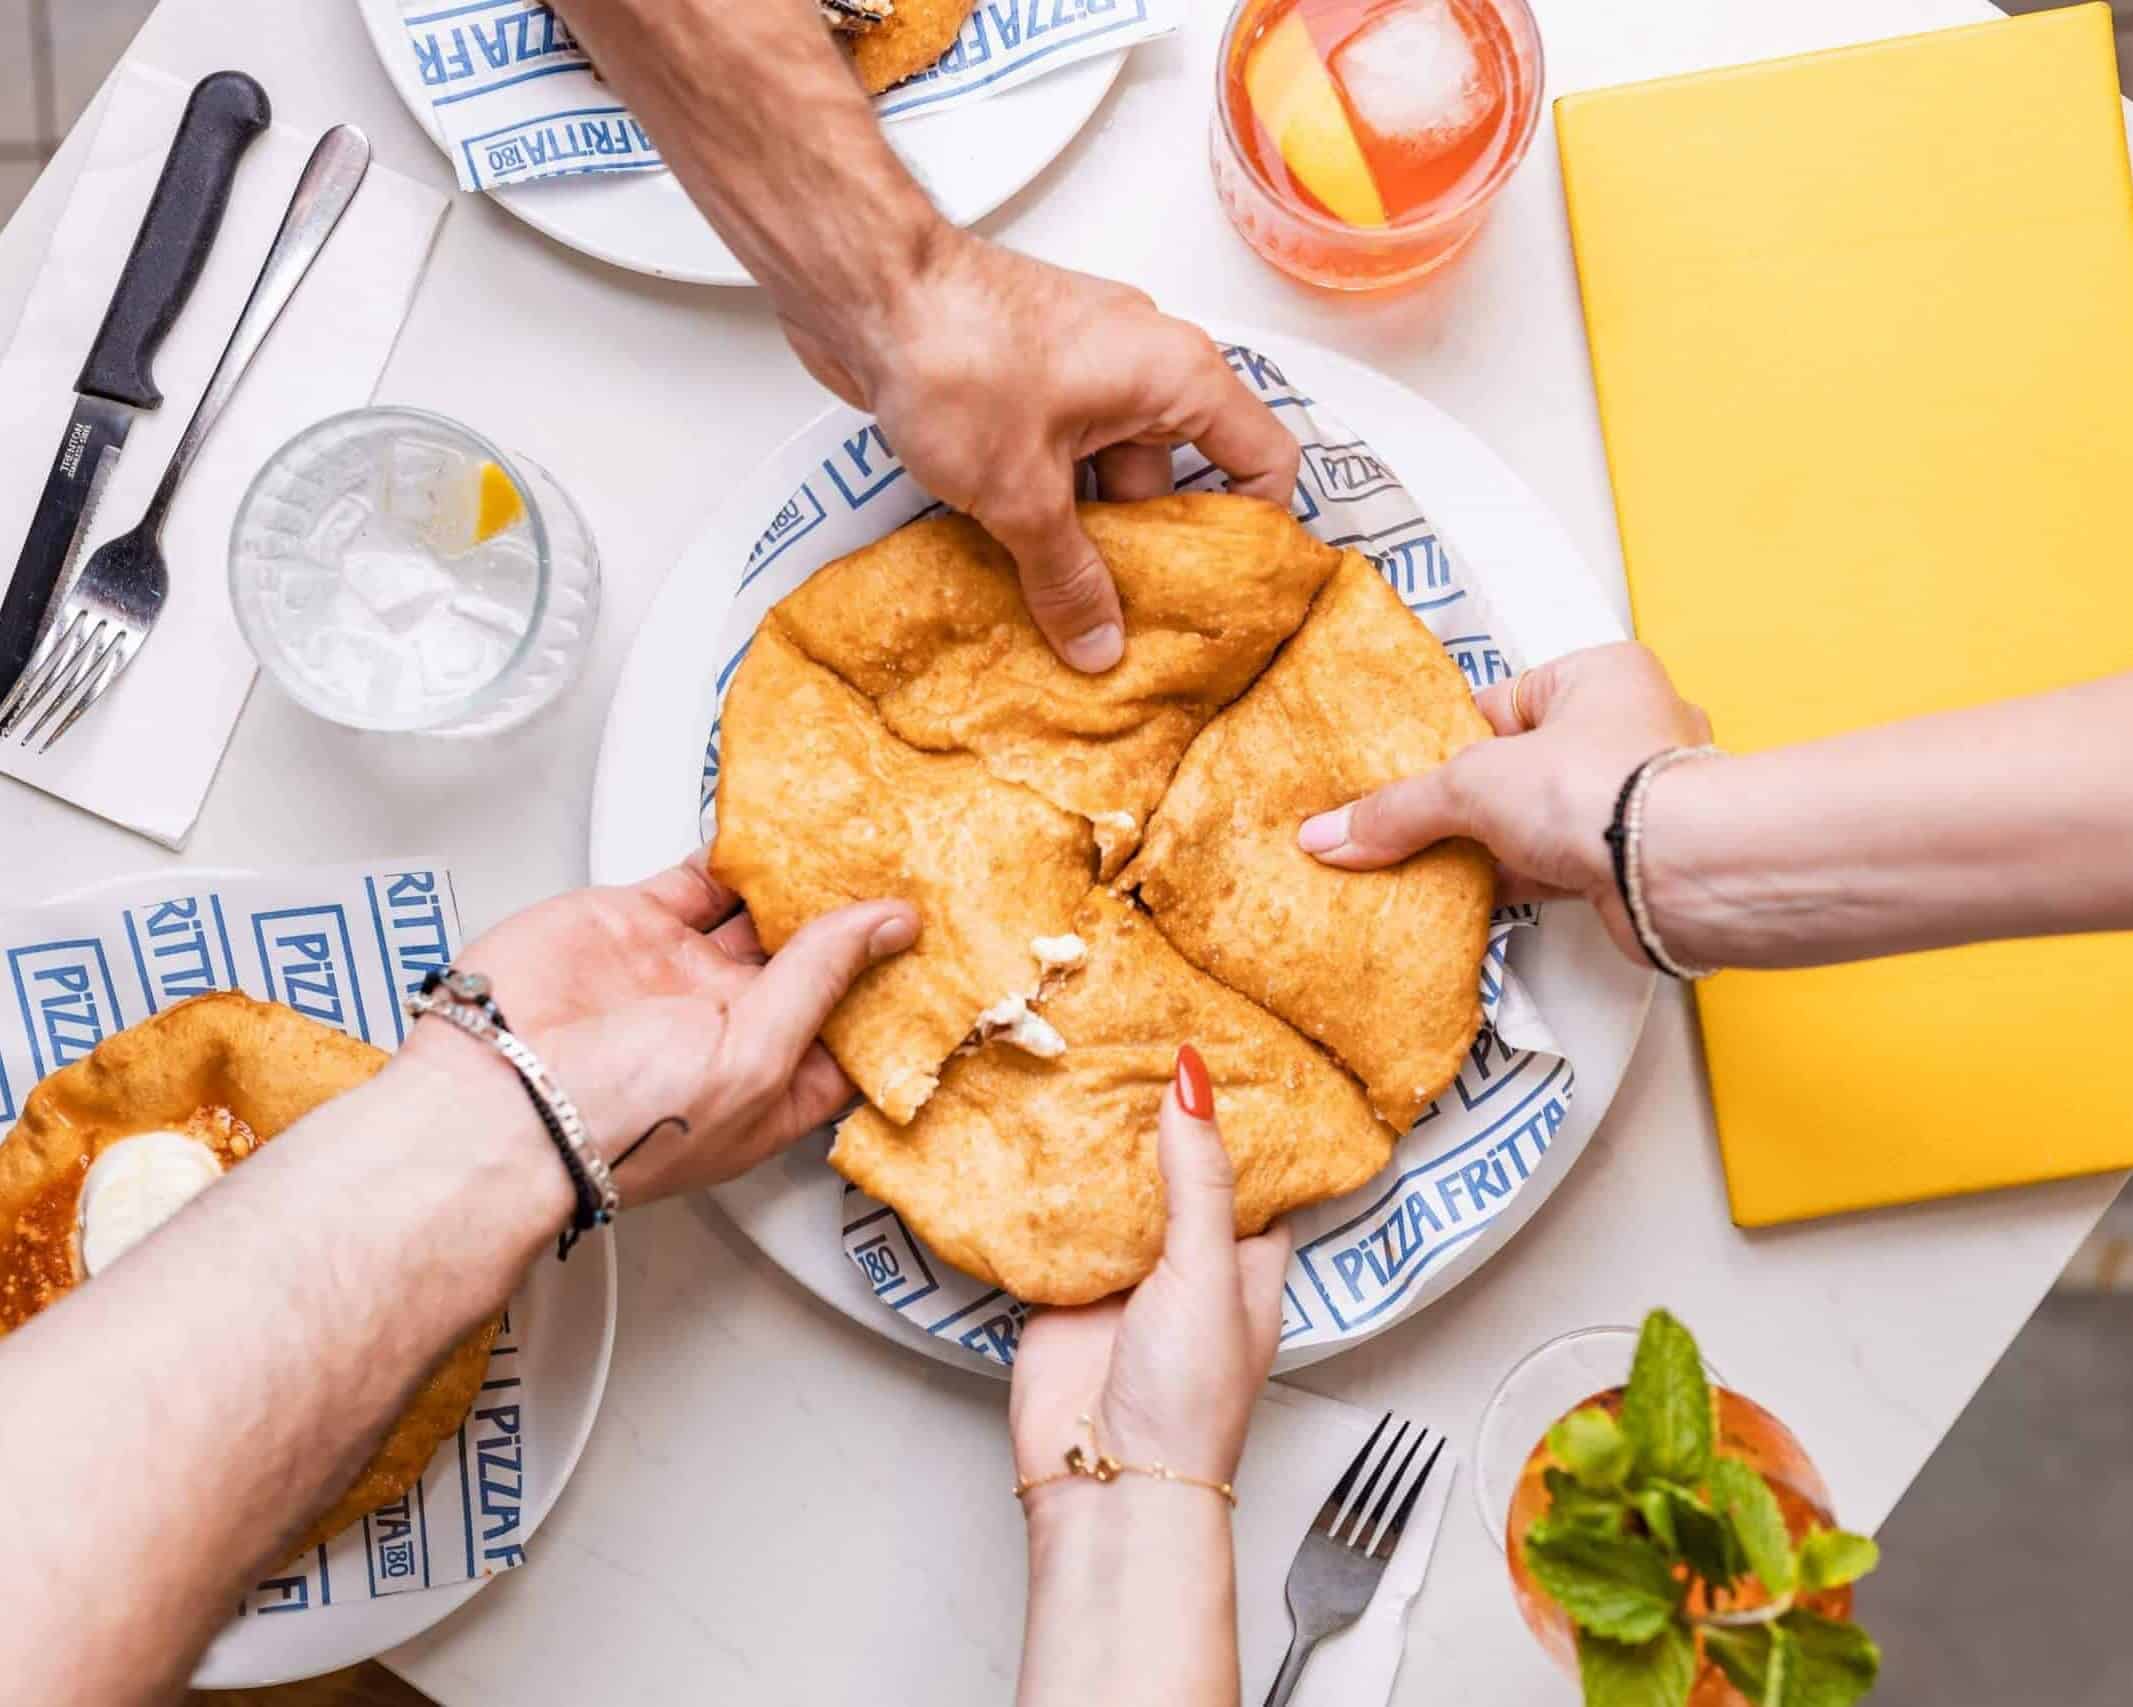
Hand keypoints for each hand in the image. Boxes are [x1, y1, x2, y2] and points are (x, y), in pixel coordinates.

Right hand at [399, 857, 916, 1203]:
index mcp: (772, 1085)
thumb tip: (888, 925)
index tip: (948, 943)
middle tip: (917, 868)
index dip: (896, 990)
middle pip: (816, 964)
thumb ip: (819, 980)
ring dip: (806, 876)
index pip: (853, 1032)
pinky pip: (702, 876)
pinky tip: (778, 823)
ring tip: (862, 835)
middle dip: (859, 921)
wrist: (493, 1098)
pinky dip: (738, 848)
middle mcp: (730, 1030)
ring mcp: (682, 974)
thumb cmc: (617, 1121)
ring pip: (764, 911)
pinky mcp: (638, 923)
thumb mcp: (753, 1059)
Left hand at [781, 230, 1301, 672]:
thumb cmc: (956, 353)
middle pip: (1174, 480)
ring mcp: (1082, 370)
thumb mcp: (1023, 495)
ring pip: (1106, 474)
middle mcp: (1141, 365)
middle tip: (1127, 624)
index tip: (1231, 589)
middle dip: (1149, 554)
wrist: (862, 287)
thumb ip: (1067, 577)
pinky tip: (1017, 563)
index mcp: (1176, 376)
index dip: (1257, 528)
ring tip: (1063, 608)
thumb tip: (1099, 643)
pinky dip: (1045, 506)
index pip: (1264, 457)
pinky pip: (1060, 457)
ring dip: (1084, 536)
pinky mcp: (1028, 380)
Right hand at [1010, 1045, 1291, 1495]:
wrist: (1107, 1483)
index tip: (1223, 1049)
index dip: (1239, 1117)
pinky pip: (1052, 1224)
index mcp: (1246, 1262)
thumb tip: (1193, 1084)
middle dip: (1156, 1119)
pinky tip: (1031, 1131)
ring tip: (1082, 1060)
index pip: (1252, 1173)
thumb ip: (1200, 1180)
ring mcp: (1123, 1276)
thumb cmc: (1187, 1403)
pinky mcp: (1062, 1290)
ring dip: (1096, 1145)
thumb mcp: (1210, 1273)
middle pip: (1173, 1174)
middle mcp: (1186, 1265)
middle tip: (1136, 1036)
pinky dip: (1041, 1185)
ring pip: (1111, 1192)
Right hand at [1295, 643, 1712, 962]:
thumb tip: (1322, 837)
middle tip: (1410, 827)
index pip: (1501, 704)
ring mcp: (1638, 798)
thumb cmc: (1591, 787)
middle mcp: (1630, 727)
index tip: (1404, 778)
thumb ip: (1397, 810)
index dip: (1448, 742)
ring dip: (1493, 847)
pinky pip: (1562, 865)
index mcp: (1599, 675)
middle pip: (1519, 765)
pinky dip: (1518, 882)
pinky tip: (1469, 900)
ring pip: (1542, 819)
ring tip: (1428, 868)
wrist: (1679, 872)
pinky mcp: (1638, 860)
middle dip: (1469, 802)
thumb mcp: (1470, 784)